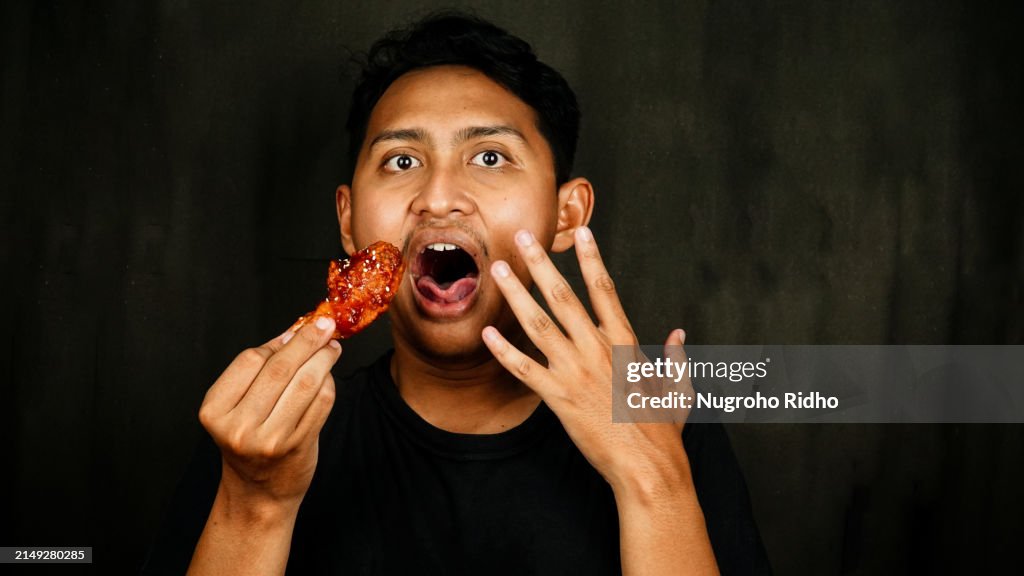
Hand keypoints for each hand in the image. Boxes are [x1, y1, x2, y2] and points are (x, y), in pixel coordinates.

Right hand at [198, 317, 340, 514]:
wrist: (258, 493)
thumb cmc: (248, 442)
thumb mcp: (237, 407)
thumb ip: (261, 370)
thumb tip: (294, 330)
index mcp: (215, 410)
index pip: (250, 360)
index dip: (278, 341)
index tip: (298, 328)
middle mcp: (238, 426)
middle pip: (280, 368)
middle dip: (308, 341)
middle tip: (325, 325)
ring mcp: (269, 439)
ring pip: (305, 382)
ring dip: (323, 358)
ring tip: (332, 347)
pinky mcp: (297, 446)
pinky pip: (321, 402)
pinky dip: (329, 383)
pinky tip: (329, 376)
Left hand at [482, 226, 691, 495]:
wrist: (648, 467)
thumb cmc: (663, 431)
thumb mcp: (677, 388)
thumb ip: (675, 358)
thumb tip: (678, 336)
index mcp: (625, 344)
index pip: (605, 290)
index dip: (592, 259)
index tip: (582, 232)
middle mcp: (596, 351)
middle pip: (564, 297)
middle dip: (541, 264)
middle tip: (523, 237)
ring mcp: (575, 373)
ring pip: (539, 324)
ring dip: (516, 295)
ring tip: (499, 271)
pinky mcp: (559, 398)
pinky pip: (525, 369)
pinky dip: (504, 351)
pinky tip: (487, 333)